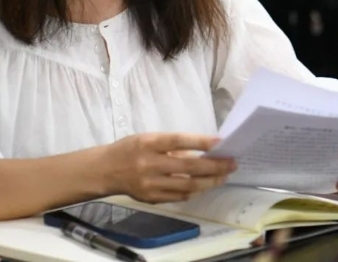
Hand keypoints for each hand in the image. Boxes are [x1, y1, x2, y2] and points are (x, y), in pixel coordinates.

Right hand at [101, 133, 235, 203]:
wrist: (105, 170)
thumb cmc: (130, 149)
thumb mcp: (148, 139)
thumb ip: (172, 146)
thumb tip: (203, 150)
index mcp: (148, 143)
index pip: (179, 141)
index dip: (201, 142)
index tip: (221, 142)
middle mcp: (149, 164)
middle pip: (188, 166)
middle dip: (214, 166)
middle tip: (231, 163)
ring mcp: (150, 184)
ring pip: (187, 185)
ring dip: (209, 181)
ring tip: (223, 176)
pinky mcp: (151, 199)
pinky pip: (179, 197)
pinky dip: (195, 191)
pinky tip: (205, 185)